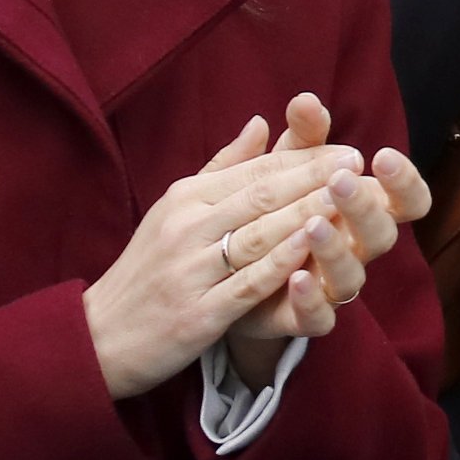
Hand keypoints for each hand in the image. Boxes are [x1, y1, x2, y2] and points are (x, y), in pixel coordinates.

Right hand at [85, 114, 368, 399]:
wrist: (101, 336)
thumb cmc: (147, 270)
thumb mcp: (175, 210)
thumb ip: (222, 169)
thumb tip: (261, 123)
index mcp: (185, 198)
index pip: (253, 171)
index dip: (303, 159)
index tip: (347, 149)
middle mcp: (186, 227)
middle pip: (260, 196)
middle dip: (313, 177)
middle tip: (358, 163)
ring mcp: (191, 270)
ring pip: (258, 235)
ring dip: (306, 213)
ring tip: (347, 198)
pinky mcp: (198, 314)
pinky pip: (248, 283)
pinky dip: (281, 264)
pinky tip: (313, 250)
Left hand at [221, 91, 433, 381]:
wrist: (229, 276)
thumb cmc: (271, 213)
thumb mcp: (283, 169)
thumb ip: (300, 138)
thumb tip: (305, 99)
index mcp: (359, 212)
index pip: (404, 200)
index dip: (404, 182)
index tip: (383, 156)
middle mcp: (353, 250)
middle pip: (382, 235)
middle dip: (365, 206)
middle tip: (341, 180)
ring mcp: (330, 287)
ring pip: (352, 278)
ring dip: (336, 250)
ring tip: (315, 224)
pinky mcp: (302, 318)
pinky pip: (319, 319)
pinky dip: (309, 299)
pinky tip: (294, 276)